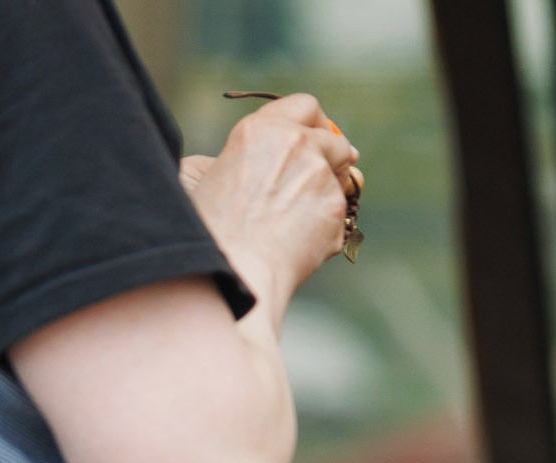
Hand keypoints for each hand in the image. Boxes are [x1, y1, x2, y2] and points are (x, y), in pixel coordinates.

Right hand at [181, 95, 358, 312]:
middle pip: (335, 140)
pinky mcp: (336, 207)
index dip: (316, 123)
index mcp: (261, 129)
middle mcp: (297, 144)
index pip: (306, 106)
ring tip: (296, 217)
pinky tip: (298, 241)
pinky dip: (326, 225)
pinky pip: (340, 213)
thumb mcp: (216, 172)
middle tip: (324, 174)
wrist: (233, 263)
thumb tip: (288, 160)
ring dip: (330, 191)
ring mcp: (321, 175)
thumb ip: (258, 156)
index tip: (317, 137)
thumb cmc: (212, 224)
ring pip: (343, 178)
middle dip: (334, 156)